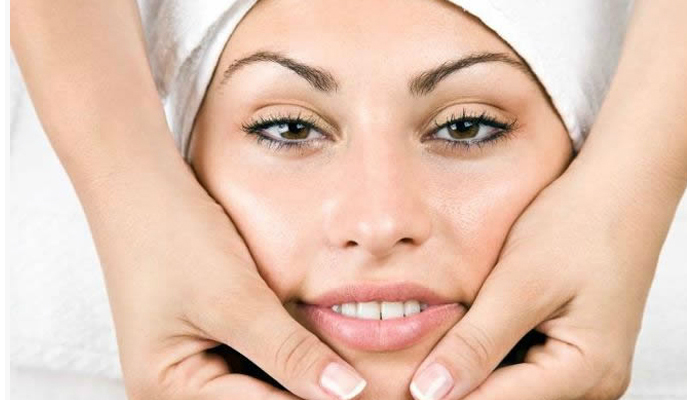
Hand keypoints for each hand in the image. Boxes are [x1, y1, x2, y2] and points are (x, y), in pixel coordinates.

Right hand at [91, 165, 365, 399]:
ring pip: (265, 387)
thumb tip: (349, 392)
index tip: (369, 387)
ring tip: (343, 359)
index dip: (319, 399)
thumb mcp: (236, 299)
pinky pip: (256, 365)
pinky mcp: (208, 348)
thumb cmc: (175, 237)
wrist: (142, 190)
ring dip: (300, 374)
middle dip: (308, 388)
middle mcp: (174, 392)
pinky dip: (287, 356)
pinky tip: (319, 345)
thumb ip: (291, 352)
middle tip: (359, 372)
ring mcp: (191, 371)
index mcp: (167, 393)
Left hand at [408, 162, 676, 399]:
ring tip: (429, 346)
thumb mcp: (519, 282)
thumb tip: (430, 392)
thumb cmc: (576, 225)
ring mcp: (581, 369)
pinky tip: (459, 333)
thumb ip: (476, 341)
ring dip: (469, 370)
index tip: (402, 382)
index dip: (444, 396)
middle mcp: (590, 382)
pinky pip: (519, 368)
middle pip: (504, 399)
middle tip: (410, 362)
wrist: (616, 192)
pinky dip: (485, 354)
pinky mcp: (568, 352)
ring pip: (507, 387)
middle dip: (457, 382)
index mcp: (587, 371)